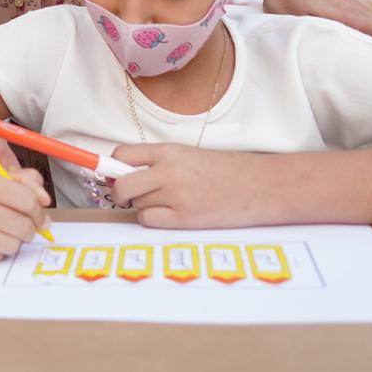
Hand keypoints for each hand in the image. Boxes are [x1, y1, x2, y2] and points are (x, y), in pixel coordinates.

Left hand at [109, 144, 275, 227]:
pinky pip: (148, 220)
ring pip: (135, 204)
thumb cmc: (226, 171)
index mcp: (169, 151)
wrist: (260, 186)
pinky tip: (169, 215)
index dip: (112, 166)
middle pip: (121, 185)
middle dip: (120, 192)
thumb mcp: (189, 156)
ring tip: (167, 201)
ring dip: (143, 205)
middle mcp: (168, 171)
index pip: (121, 154)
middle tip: (129, 195)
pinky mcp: (184, 218)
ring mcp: (176, 195)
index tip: (112, 174)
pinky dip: (152, 219)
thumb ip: (159, 161)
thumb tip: (123, 172)